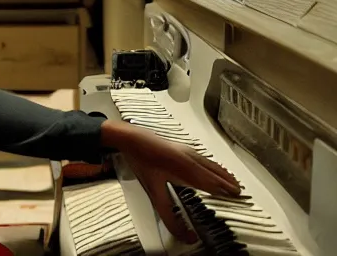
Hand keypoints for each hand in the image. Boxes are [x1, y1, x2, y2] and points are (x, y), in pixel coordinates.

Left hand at [101, 120, 240, 242]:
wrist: (132, 137)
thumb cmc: (142, 161)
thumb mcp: (154, 193)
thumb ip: (169, 216)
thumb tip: (185, 235)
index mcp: (188, 168)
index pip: (212, 184)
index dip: (225, 192)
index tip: (239, 199)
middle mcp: (192, 158)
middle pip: (215, 174)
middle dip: (228, 184)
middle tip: (241, 194)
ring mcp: (188, 151)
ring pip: (212, 165)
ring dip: (223, 175)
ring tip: (234, 183)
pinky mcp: (184, 148)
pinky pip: (205, 159)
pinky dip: (215, 167)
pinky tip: (215, 168)